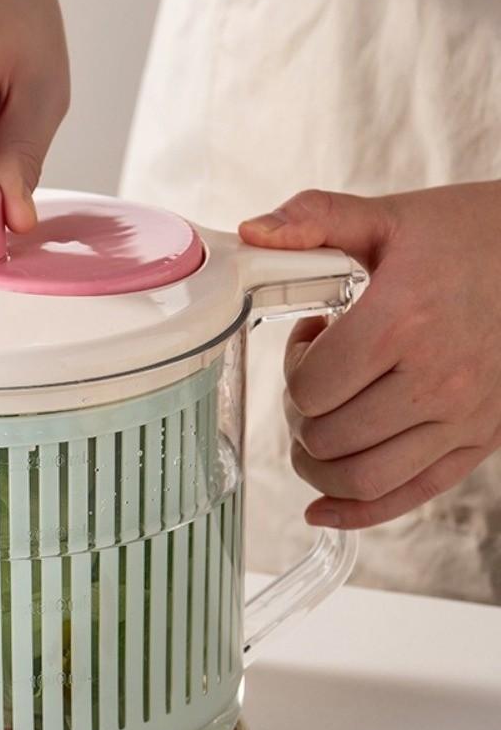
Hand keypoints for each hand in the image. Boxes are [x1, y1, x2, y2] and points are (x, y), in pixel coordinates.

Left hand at [239, 182, 500, 528]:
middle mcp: (437, 379)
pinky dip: (355, 512)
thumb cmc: (471, 236)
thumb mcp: (390, 217)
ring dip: (316, 464)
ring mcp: (463, 418)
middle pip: (326, 437)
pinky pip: (408, 496)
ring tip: (320, 426)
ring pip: (359, 479)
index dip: (294, 367)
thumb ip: (316, 220)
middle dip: (301, 413)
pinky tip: (321, 507)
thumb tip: (252, 233)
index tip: (312, 340)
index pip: (310, 387)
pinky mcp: (480, 442)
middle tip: (317, 381)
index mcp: (403, 321)